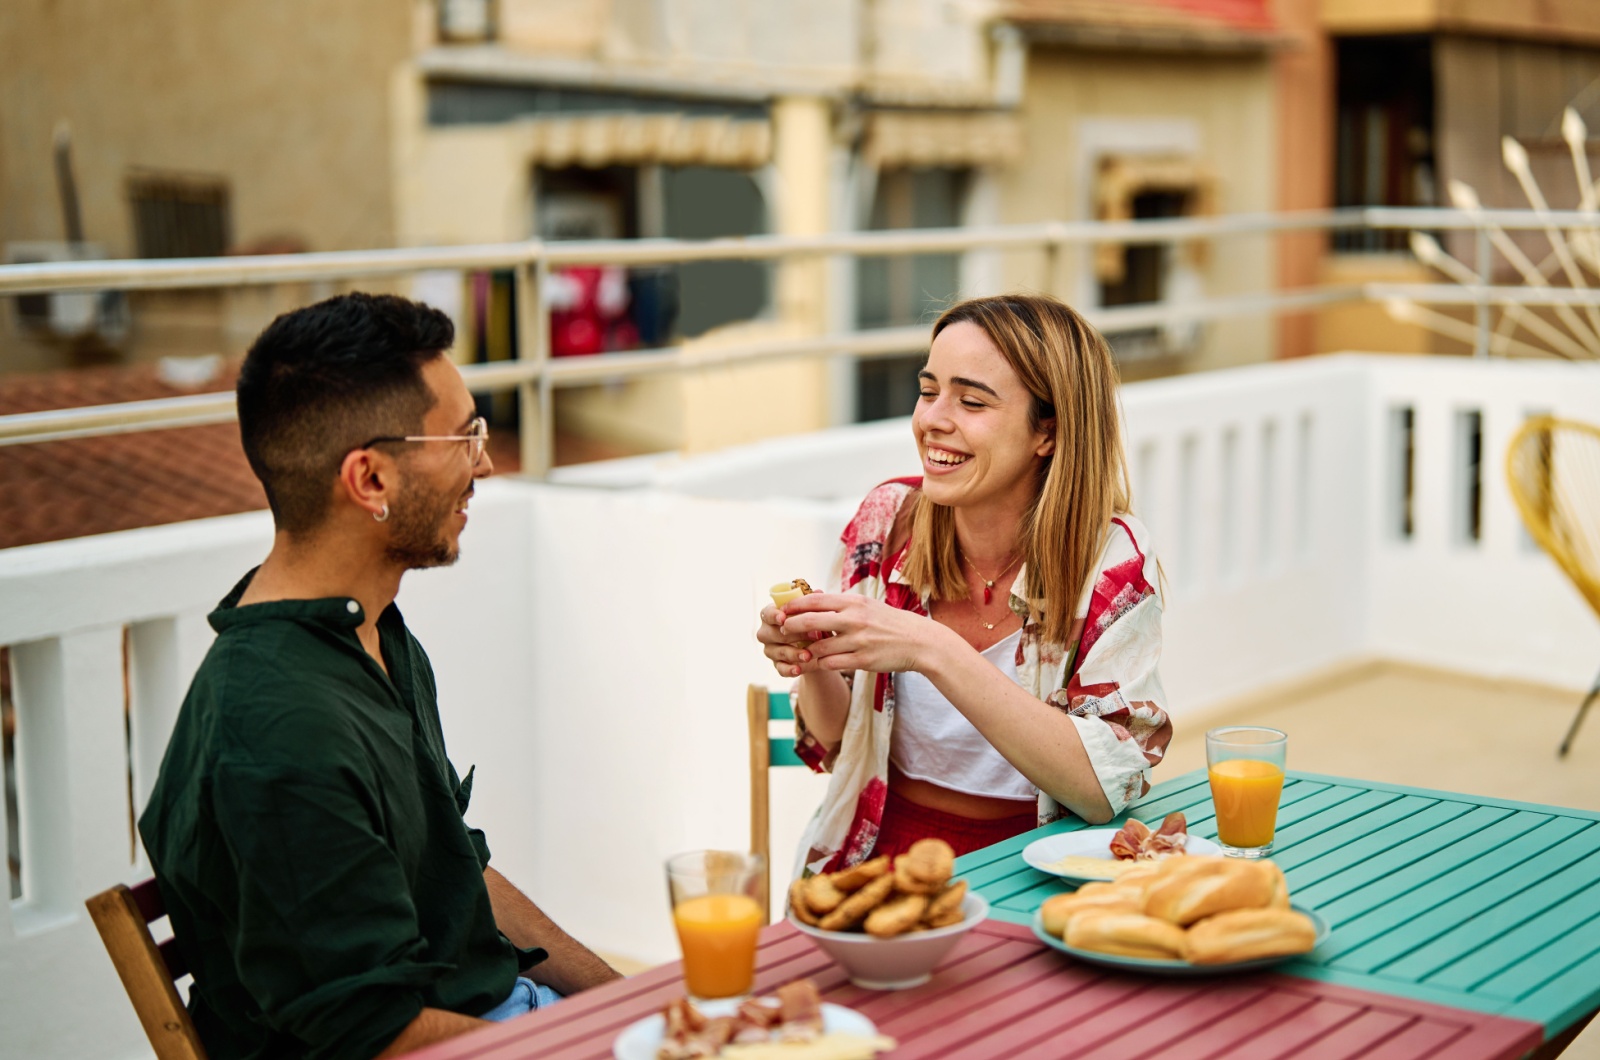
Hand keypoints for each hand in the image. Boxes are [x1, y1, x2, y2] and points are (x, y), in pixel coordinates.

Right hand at [756, 603, 817, 677]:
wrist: (819, 646)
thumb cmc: (812, 622)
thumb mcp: (814, 612)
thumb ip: (813, 603)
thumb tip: (818, 592)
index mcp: (771, 614)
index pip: (767, 613)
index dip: (774, 616)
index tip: (784, 618)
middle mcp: (766, 632)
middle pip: (773, 634)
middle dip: (793, 634)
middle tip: (813, 635)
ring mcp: (770, 649)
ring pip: (778, 652)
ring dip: (794, 653)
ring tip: (808, 655)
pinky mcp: (777, 665)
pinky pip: (780, 669)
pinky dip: (789, 670)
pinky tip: (798, 670)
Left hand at [776, 593, 953, 675]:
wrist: (918, 641)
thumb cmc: (889, 622)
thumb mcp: (867, 606)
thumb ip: (842, 605)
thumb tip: (813, 600)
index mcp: (853, 603)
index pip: (815, 601)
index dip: (794, 606)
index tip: (782, 610)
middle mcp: (854, 619)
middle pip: (811, 621)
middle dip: (792, 627)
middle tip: (783, 631)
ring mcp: (858, 641)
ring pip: (819, 647)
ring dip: (805, 650)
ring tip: (798, 651)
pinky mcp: (863, 660)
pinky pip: (832, 664)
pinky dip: (821, 664)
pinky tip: (817, 663)